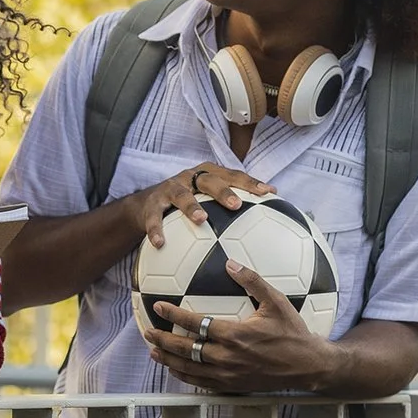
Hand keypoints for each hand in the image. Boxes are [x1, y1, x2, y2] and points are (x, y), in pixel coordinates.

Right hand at [130, 163, 275, 248]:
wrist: (147, 205)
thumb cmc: (188, 202)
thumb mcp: (208, 198)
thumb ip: (233, 203)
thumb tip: (270, 212)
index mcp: (209, 174)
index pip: (233, 175)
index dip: (250, 182)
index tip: (268, 192)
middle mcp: (190, 177)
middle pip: (209, 180)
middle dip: (223, 191)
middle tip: (236, 204)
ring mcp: (170, 188)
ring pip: (182, 195)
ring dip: (191, 206)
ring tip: (201, 220)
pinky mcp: (152, 203)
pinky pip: (155, 217)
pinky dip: (157, 229)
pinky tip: (161, 243)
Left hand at [141, 259, 332, 393]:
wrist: (308, 366)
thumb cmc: (294, 333)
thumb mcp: (277, 303)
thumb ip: (253, 281)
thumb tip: (231, 264)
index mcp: (235, 335)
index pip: (195, 324)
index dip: (173, 315)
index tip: (158, 307)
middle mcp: (227, 357)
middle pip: (185, 350)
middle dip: (162, 341)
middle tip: (147, 332)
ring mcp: (228, 375)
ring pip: (189, 369)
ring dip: (168, 361)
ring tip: (154, 353)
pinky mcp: (233, 386)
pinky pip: (202, 383)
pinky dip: (185, 376)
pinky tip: (177, 370)